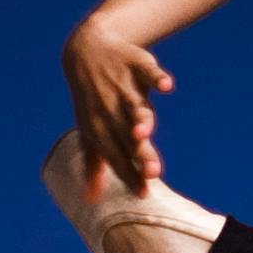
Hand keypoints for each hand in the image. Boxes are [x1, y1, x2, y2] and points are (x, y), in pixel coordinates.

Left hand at [61, 10, 173, 194]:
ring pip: (135, 107)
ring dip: (141, 118)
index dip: (130, 175)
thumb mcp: (91, 132)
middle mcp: (113, 111)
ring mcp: (125, 88)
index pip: (117, 156)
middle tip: (153, 172)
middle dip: (141, 153)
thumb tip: (91, 200)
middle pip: (128, 136)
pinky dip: (157, 77)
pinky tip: (166, 86)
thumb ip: (95, 165)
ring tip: (144, 130)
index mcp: (101, 130)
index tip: (144, 193)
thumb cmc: (92, 101)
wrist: (86, 52)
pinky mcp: (137, 66)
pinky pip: (149, 72)